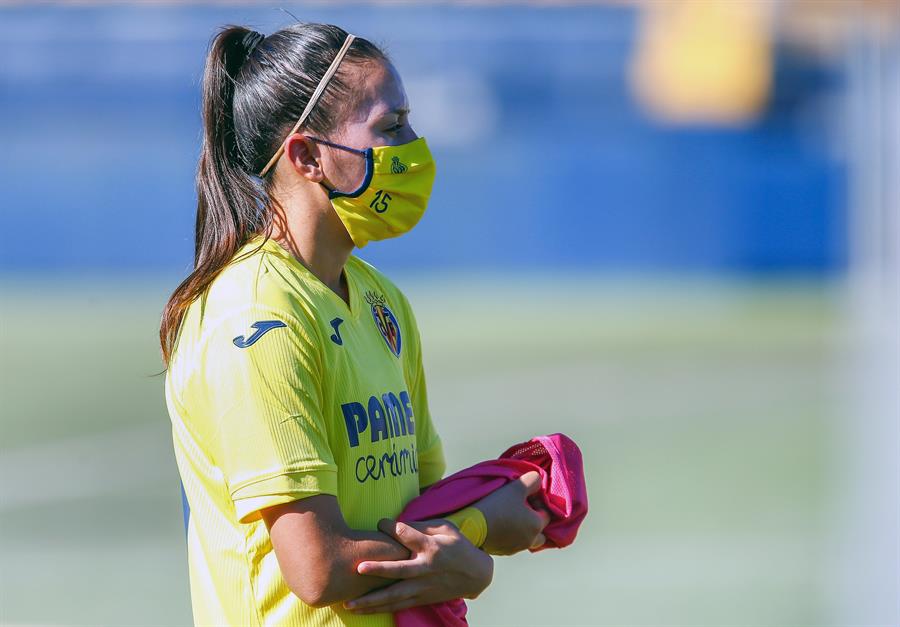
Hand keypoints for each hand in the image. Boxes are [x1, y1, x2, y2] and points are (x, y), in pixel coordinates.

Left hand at [343, 518, 493, 613]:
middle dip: (379, 570)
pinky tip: (363, 611)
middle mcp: (426, 569)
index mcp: (432, 548)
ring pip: (395, 595)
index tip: (379, 522)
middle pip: (401, 571)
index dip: (392, 528)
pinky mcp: (422, 599)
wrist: (476, 574)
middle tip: (358, 568)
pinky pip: (397, 606)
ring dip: (372, 600)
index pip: (409, 536)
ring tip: (350, 603)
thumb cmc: (458, 546)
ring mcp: (423, 587)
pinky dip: (379, 609)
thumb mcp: (445, 528)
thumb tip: (395, 524)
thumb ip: (421, 526)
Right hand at [472, 470, 551, 554]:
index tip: (525, 495)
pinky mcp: (502, 551)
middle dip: (534, 519)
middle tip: (521, 508)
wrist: (471, 526)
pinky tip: (500, 524)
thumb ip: (533, 481)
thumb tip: (538, 481)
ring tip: (509, 516)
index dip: (538, 502)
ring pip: (527, 538)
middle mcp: (530, 540)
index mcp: (536, 525)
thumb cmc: (497, 505)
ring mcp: (516, 548)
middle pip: (540, 531)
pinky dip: (511, 535)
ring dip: (523, 528)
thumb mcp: (516, 486)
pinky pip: (513, 543)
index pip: (547, 513)